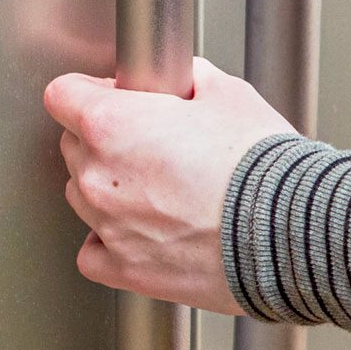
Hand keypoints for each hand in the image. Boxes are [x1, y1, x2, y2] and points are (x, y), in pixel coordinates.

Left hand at [42, 57, 294, 313]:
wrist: (287, 228)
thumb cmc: (260, 163)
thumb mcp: (229, 93)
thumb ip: (190, 79)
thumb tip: (184, 79)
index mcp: (113, 124)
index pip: (63, 94)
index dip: (89, 90)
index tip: (111, 95)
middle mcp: (98, 176)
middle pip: (74, 144)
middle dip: (106, 137)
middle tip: (154, 139)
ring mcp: (107, 227)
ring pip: (82, 195)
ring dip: (109, 186)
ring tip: (160, 185)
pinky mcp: (126, 270)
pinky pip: (95, 249)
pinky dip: (112, 238)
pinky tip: (146, 227)